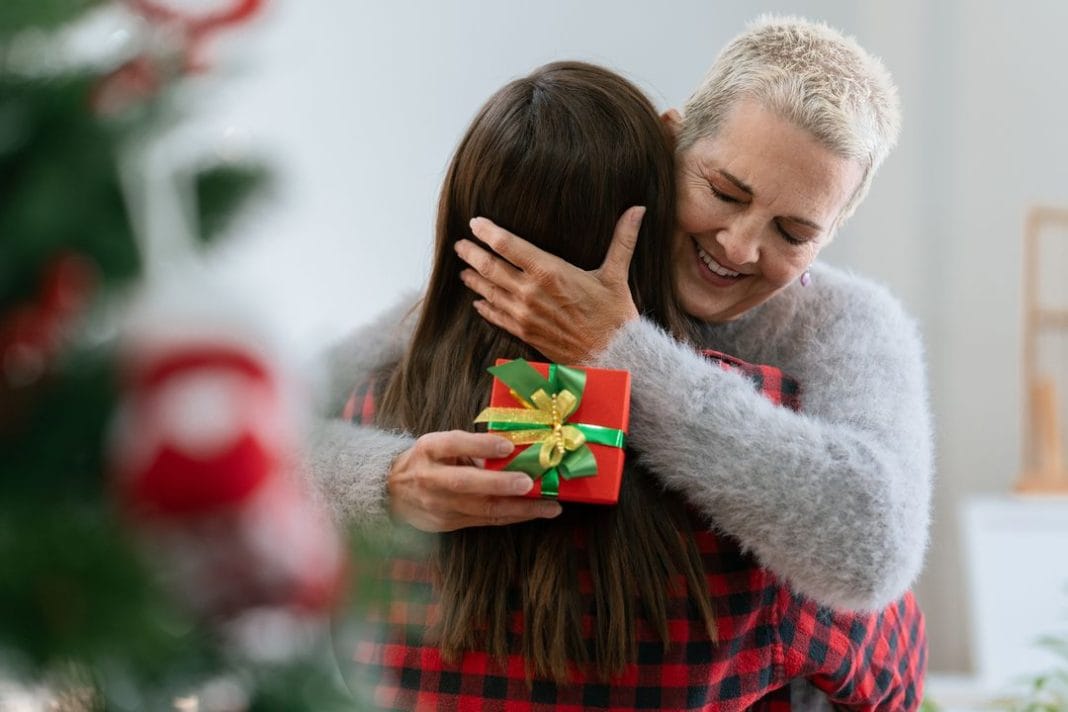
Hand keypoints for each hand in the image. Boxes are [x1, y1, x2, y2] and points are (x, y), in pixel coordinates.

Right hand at [387, 430, 561, 530]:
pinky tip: (533, 514)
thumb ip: (469, 446)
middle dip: (501, 485)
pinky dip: (511, 517)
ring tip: (549, 507)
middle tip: (531, 483)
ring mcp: (439, 506)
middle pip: (467, 483)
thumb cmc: (425, 461)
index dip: (480, 445)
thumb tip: (512, 448)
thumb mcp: (439, 444)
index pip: (454, 444)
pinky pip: (484, 521)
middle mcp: (431, 478)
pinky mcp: (448, 524)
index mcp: (429, 450)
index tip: (507, 445)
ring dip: (519, 509)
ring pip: (482, 509)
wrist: (391, 492)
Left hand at [456, 206, 644, 363]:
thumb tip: (638, 209)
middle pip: (490, 267)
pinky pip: (497, 317)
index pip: (508, 245)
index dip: (487, 231)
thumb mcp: (616, 274)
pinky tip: (478, 302)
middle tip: (460, 245)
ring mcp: (524, 314)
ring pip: (489, 292)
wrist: (612, 356)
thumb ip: (623, 239)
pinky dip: (485, 308)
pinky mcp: (525, 333)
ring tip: (464, 270)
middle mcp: (530, 292)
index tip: (475, 222)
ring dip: (474, 279)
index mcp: (549, 271)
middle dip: (472, 254)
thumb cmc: (615, 315)